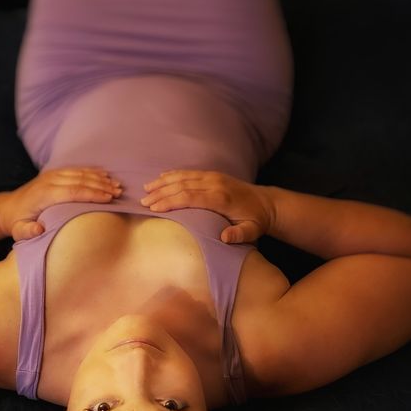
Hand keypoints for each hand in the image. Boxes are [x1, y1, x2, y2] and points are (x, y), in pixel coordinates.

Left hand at [3, 168, 121, 239]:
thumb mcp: (18, 230)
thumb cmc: (17, 222)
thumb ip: (27, 231)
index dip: (92, 194)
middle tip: (119, 192)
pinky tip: (105, 175)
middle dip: (101, 186)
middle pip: (80, 180)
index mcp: (44, 194)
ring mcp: (52, 174)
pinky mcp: (55, 173)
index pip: (73, 191)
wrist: (8, 207)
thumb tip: (38, 229)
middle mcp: (49, 181)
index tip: (109, 198)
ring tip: (117, 185)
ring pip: (81, 173)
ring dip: (100, 178)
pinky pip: (76, 170)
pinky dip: (92, 172)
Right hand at [141, 170, 274, 242]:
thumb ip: (239, 235)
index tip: (154, 208)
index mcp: (221, 198)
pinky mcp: (213, 175)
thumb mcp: (252, 231)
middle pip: (183, 185)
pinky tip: (161, 178)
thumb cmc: (256, 220)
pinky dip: (173, 175)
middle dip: (161, 193)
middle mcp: (215, 184)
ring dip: (164, 182)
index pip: (190, 197)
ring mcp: (213, 177)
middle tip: (143, 202)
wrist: (267, 203)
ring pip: (184, 177)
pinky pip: (189, 173)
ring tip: (146, 189)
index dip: (171, 201)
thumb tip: (223, 237)